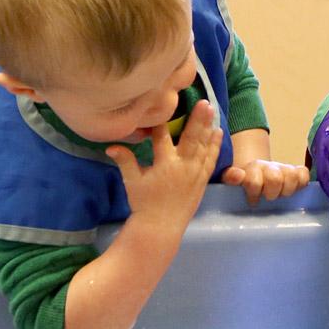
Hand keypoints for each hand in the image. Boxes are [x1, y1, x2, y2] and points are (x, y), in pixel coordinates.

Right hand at [107, 99, 222, 232]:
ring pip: (204, 145)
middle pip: (191, 137)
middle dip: (197, 119)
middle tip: (203, 103)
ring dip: (208, 127)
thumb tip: (110, 146)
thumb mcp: (132, 181)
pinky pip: (211, 159)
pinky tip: (218, 132)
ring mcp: (195, 172)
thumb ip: (125, 161)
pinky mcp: (202, 179)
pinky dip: (215, 145)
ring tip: (212, 110)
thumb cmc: (144, 203)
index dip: (161, 122)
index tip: (163, 107)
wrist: (161, 226)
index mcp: (164, 163)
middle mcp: (182, 165)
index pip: (162, 137)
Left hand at [221, 157, 311, 205]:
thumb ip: (230, 176)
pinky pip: (304, 174)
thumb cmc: (243, 181)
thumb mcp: (230, 179)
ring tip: (281, 195)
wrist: (254, 172)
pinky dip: (301, 183)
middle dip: (272, 192)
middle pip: (275, 178)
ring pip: (292, 175)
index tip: (253, 201)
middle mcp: (270, 166)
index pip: (254, 181)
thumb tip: (239, 175)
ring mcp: (284, 168)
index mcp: (253, 168)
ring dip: (287, 189)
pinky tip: (293, 190)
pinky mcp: (296, 171)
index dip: (254, 193)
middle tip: (268, 197)